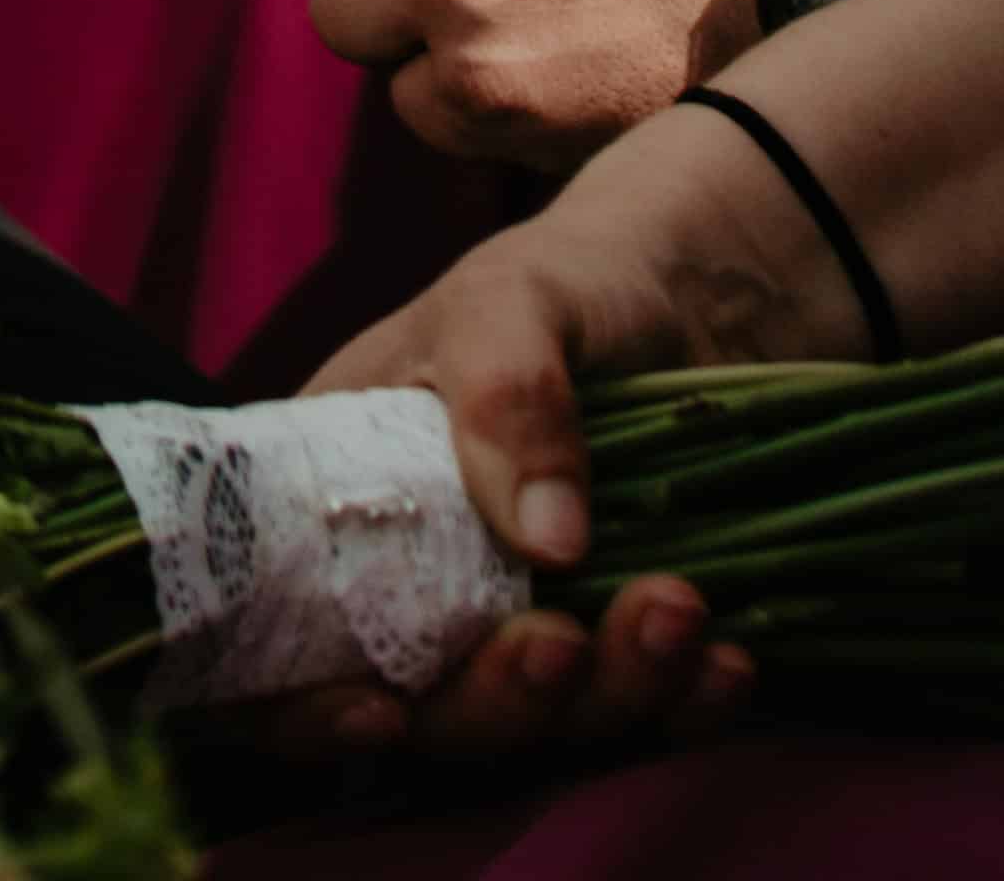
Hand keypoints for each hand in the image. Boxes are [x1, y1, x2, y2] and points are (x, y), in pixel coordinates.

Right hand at [271, 92, 883, 765]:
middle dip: (491, 701)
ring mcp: (519, 619)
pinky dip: (686, 706)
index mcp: (333, 495)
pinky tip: (731, 663)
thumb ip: (506, 397)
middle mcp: (411, 578)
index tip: (378, 710)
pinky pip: (645, 714)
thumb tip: (547, 546)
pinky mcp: (619, 641)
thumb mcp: (512, 302)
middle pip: (418, 701)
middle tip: (563, 644)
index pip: (272, 635)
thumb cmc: (569, 280)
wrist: (708, 296)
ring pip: (537, 723)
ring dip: (607, 695)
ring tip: (682, 612)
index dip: (300, 706)